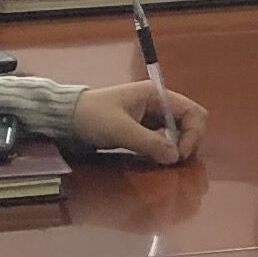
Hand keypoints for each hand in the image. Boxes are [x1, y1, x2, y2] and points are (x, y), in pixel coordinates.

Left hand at [73, 78, 208, 164]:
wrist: (64, 118)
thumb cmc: (92, 117)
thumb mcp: (120, 130)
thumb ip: (149, 142)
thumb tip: (175, 157)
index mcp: (156, 95)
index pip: (192, 112)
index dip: (193, 134)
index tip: (179, 155)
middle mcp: (158, 103)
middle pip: (190, 122)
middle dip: (188, 142)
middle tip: (174, 160)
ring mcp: (151, 116)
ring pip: (178, 132)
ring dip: (176, 147)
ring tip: (165, 161)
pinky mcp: (143, 128)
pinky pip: (164, 139)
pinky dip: (165, 150)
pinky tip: (156, 159)